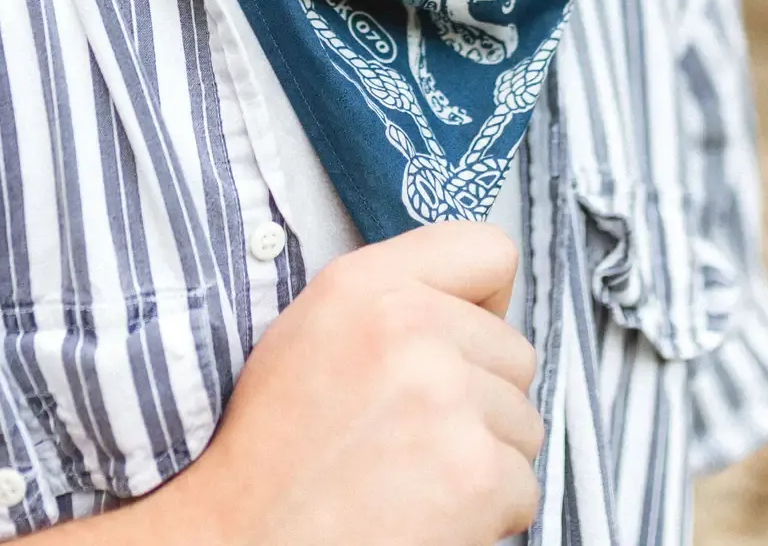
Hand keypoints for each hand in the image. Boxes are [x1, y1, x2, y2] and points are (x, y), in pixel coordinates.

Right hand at [159, 221, 542, 545]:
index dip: (487, 304)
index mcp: (366, 283)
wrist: (243, 543)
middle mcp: (409, 325)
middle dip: (483, 399)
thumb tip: (479, 305)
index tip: (463, 343)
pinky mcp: (474, 472)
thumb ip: (394, 297)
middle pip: (515, 352)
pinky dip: (488, 515)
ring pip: (524, 423)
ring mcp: (445, 396)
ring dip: (485, 459)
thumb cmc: (276, 450)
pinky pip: (524, 487)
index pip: (490, 251)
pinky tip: (426, 517)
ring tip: (414, 480)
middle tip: (416, 437)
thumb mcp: (313, 330)